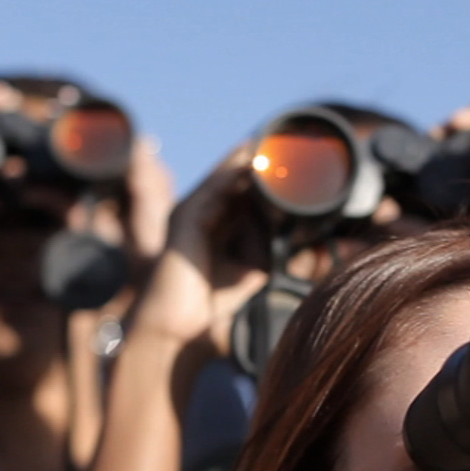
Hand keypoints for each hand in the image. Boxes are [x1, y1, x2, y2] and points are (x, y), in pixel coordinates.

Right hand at [131, 146, 268, 356]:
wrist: (179, 324)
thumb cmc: (209, 301)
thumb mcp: (248, 268)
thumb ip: (263, 245)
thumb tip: (286, 229)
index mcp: (214, 225)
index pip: (241, 193)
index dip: (263, 180)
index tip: (290, 165)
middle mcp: (200, 214)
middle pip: (233, 180)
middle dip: (258, 165)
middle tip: (286, 147)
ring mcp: (191, 212)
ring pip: (224, 178)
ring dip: (248, 162)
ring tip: (273, 147)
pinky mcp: (186, 216)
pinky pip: (214, 188)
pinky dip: (233, 174)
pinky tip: (253, 164)